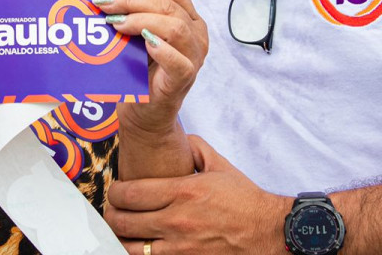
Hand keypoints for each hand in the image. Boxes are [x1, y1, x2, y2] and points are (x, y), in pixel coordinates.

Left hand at [94, 0, 207, 135]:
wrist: (145, 112)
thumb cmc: (141, 71)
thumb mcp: (138, 36)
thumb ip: (134, 15)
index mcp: (189, 18)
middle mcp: (197, 34)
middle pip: (169, 5)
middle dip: (134, 0)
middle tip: (105, 2)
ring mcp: (194, 57)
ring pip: (175, 27)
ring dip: (141, 20)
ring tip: (116, 22)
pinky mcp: (185, 79)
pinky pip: (178, 61)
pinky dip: (161, 49)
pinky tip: (145, 42)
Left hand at [106, 135, 289, 254]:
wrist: (269, 231)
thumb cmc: (245, 200)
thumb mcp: (220, 165)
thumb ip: (195, 147)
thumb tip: (178, 138)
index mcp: (183, 191)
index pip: (131, 193)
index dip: (116, 192)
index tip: (116, 191)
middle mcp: (177, 220)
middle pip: (124, 222)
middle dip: (112, 215)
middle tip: (114, 211)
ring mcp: (180, 248)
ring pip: (132, 248)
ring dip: (123, 239)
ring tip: (123, 232)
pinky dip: (142, 254)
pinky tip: (143, 247)